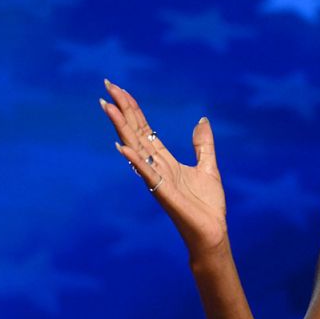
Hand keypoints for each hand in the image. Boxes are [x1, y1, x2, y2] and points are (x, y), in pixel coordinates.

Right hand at [100, 79, 228, 254]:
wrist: (212, 233)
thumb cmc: (207, 206)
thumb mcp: (209, 167)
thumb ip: (203, 145)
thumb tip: (202, 119)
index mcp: (165, 161)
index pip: (144, 130)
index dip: (133, 109)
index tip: (120, 89)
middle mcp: (156, 167)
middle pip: (135, 133)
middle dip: (122, 110)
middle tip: (107, 86)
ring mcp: (157, 179)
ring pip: (135, 149)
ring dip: (121, 127)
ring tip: (108, 107)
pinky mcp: (164, 193)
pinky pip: (147, 174)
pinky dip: (134, 160)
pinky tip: (122, 147)